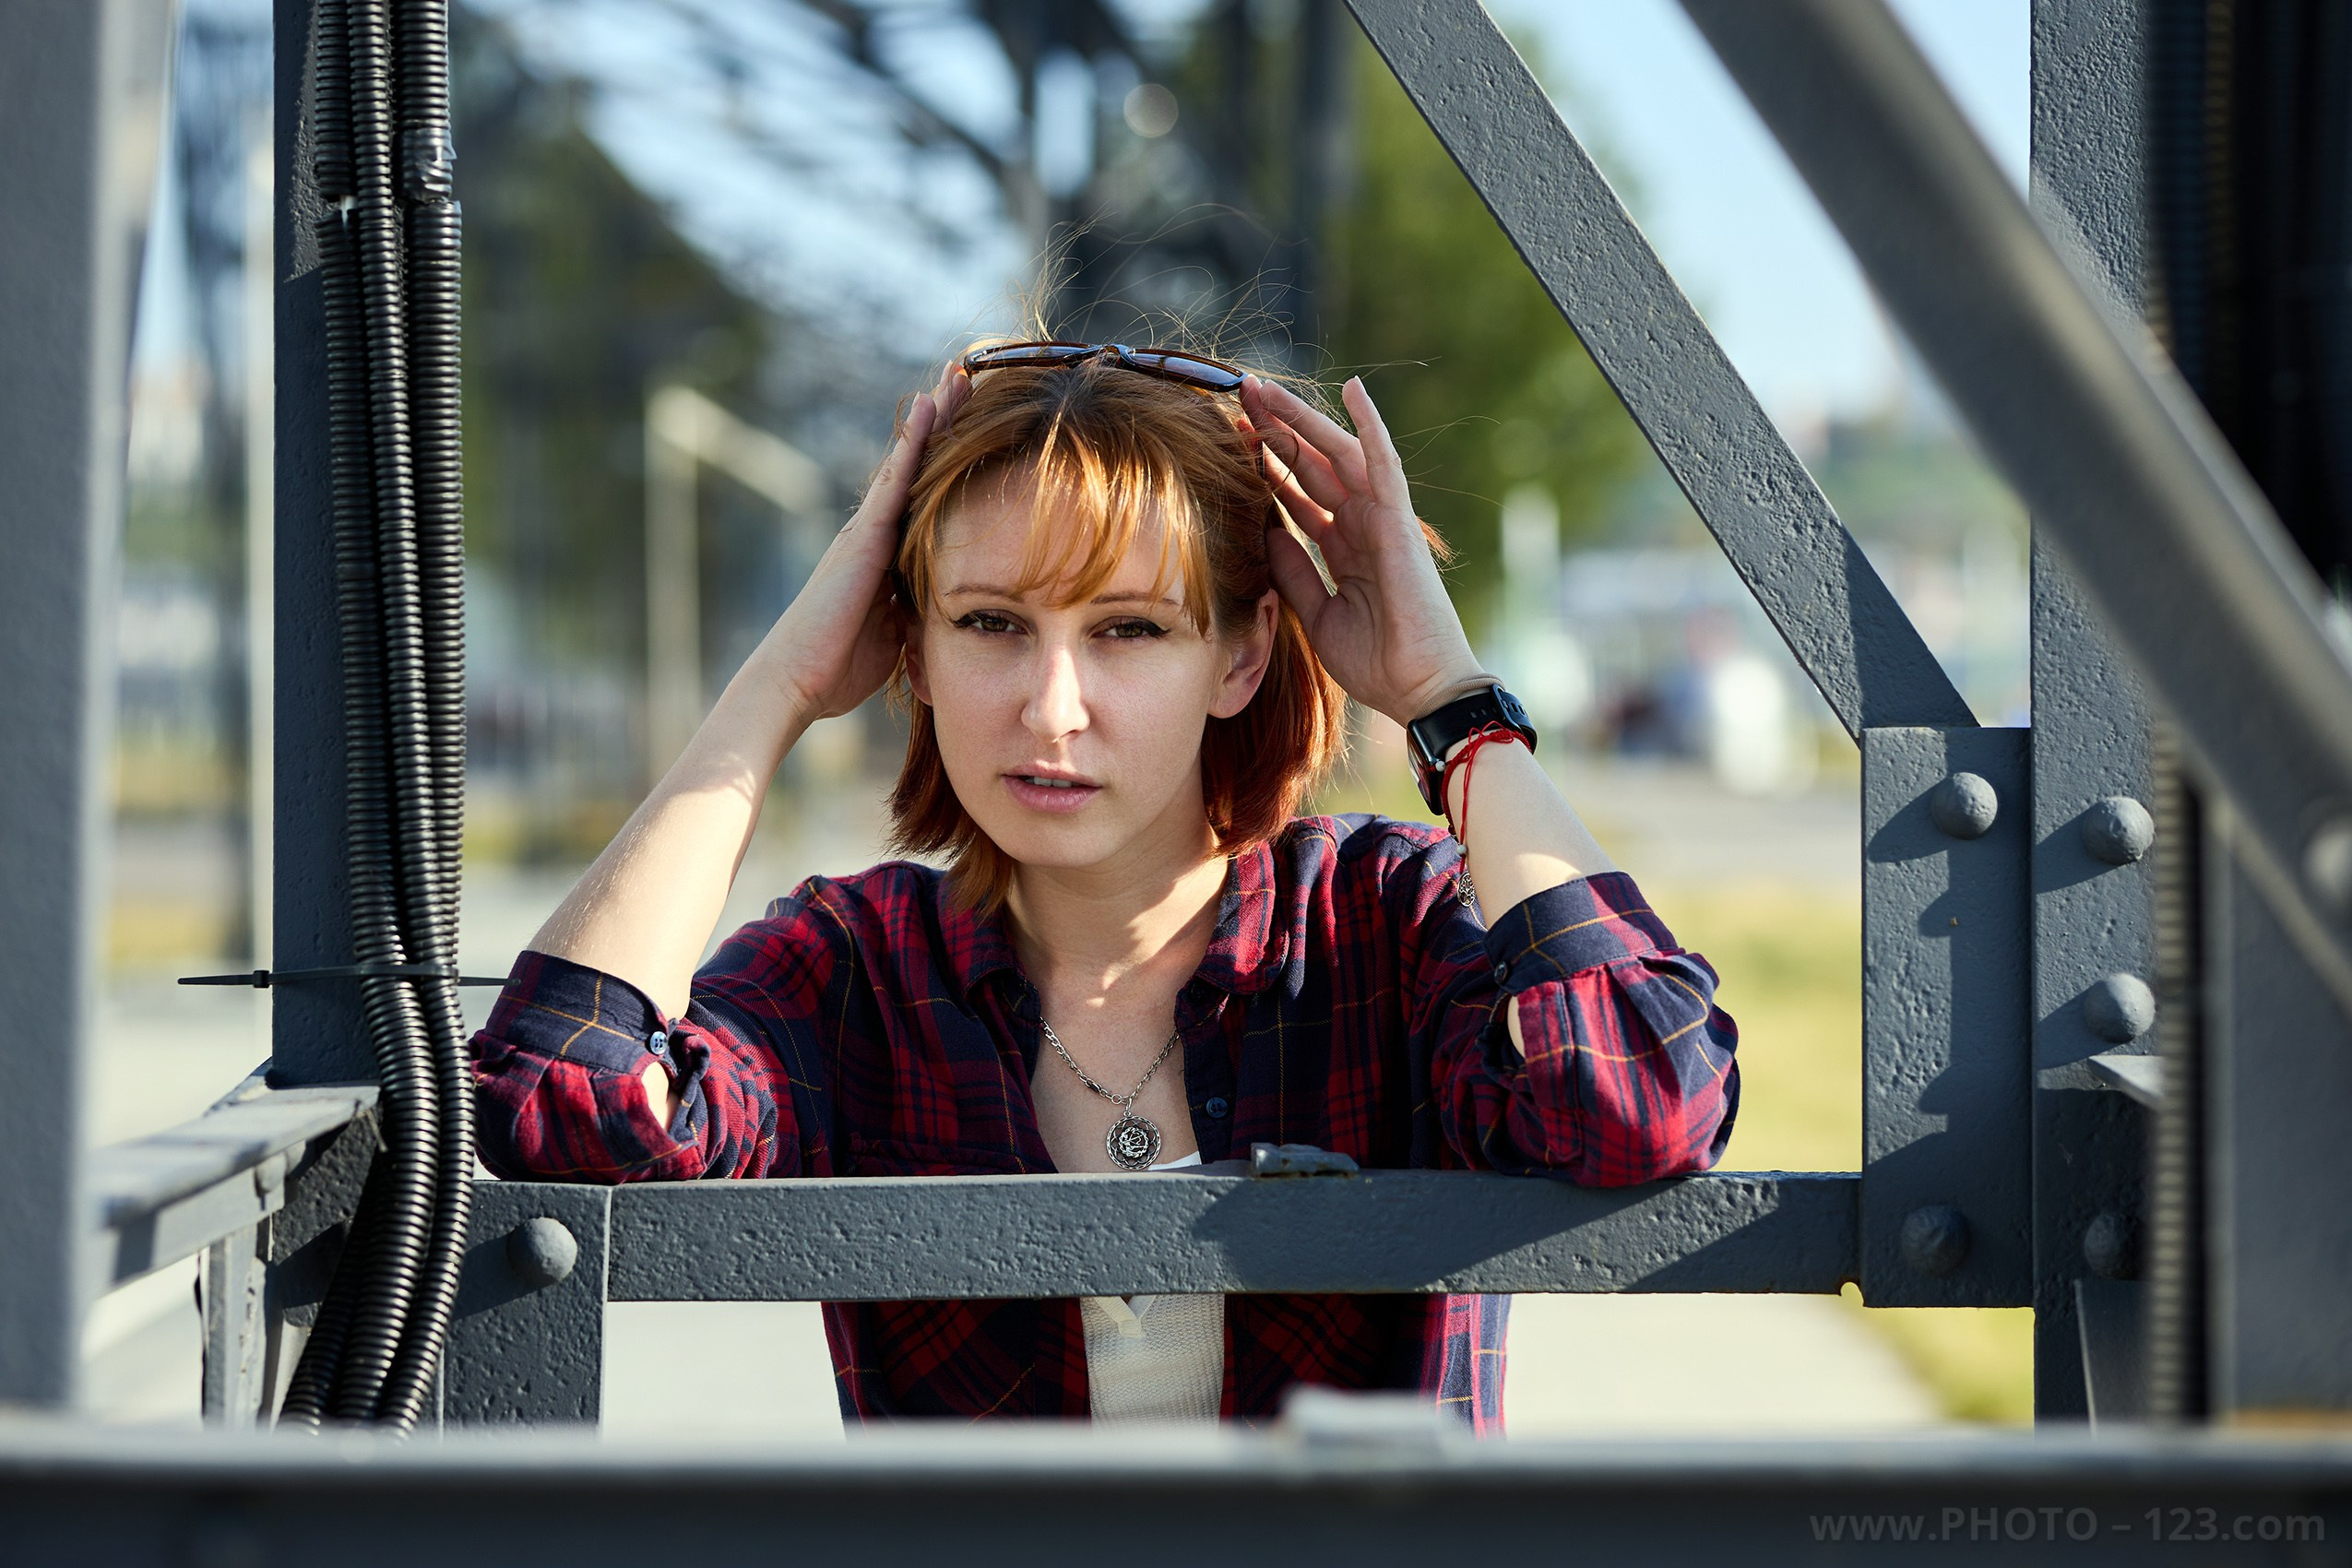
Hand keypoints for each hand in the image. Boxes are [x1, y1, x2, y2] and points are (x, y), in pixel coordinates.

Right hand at [754, 362, 971, 723]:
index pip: (923, 497)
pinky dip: (912, 442)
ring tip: (957, 375)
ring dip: (932, 418)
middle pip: (916, 467)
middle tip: (968, 377)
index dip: (946, 459)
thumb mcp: (896, 635)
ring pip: (906, 462)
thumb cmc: (838, 667)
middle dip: (942, 424)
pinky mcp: (862, 537)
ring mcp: (866, 530)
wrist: (797, 680)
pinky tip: (928, 407)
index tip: (975, 423)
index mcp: (886, 557)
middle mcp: (873, 533)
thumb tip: (945, 610)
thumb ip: (916, 612)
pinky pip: (892, 480)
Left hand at [1242, 375, 1487, 727]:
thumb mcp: (1316, 615)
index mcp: (1343, 547)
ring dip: (1303, 420)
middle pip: (1312, 464)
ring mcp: (1381, 520)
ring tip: (1267, 388)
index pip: (1298, 494)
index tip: (1230, 438)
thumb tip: (1265, 536)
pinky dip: (1370, 425)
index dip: (1265, 465)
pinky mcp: (1399, 522)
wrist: (1418, 689)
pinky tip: (1353, 388)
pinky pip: (1383, 463)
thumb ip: (1293, 573)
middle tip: (1242, 394)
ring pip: (1337, 454)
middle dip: (1276, 430)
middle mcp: (1362, 525)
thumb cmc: (1377, 662)